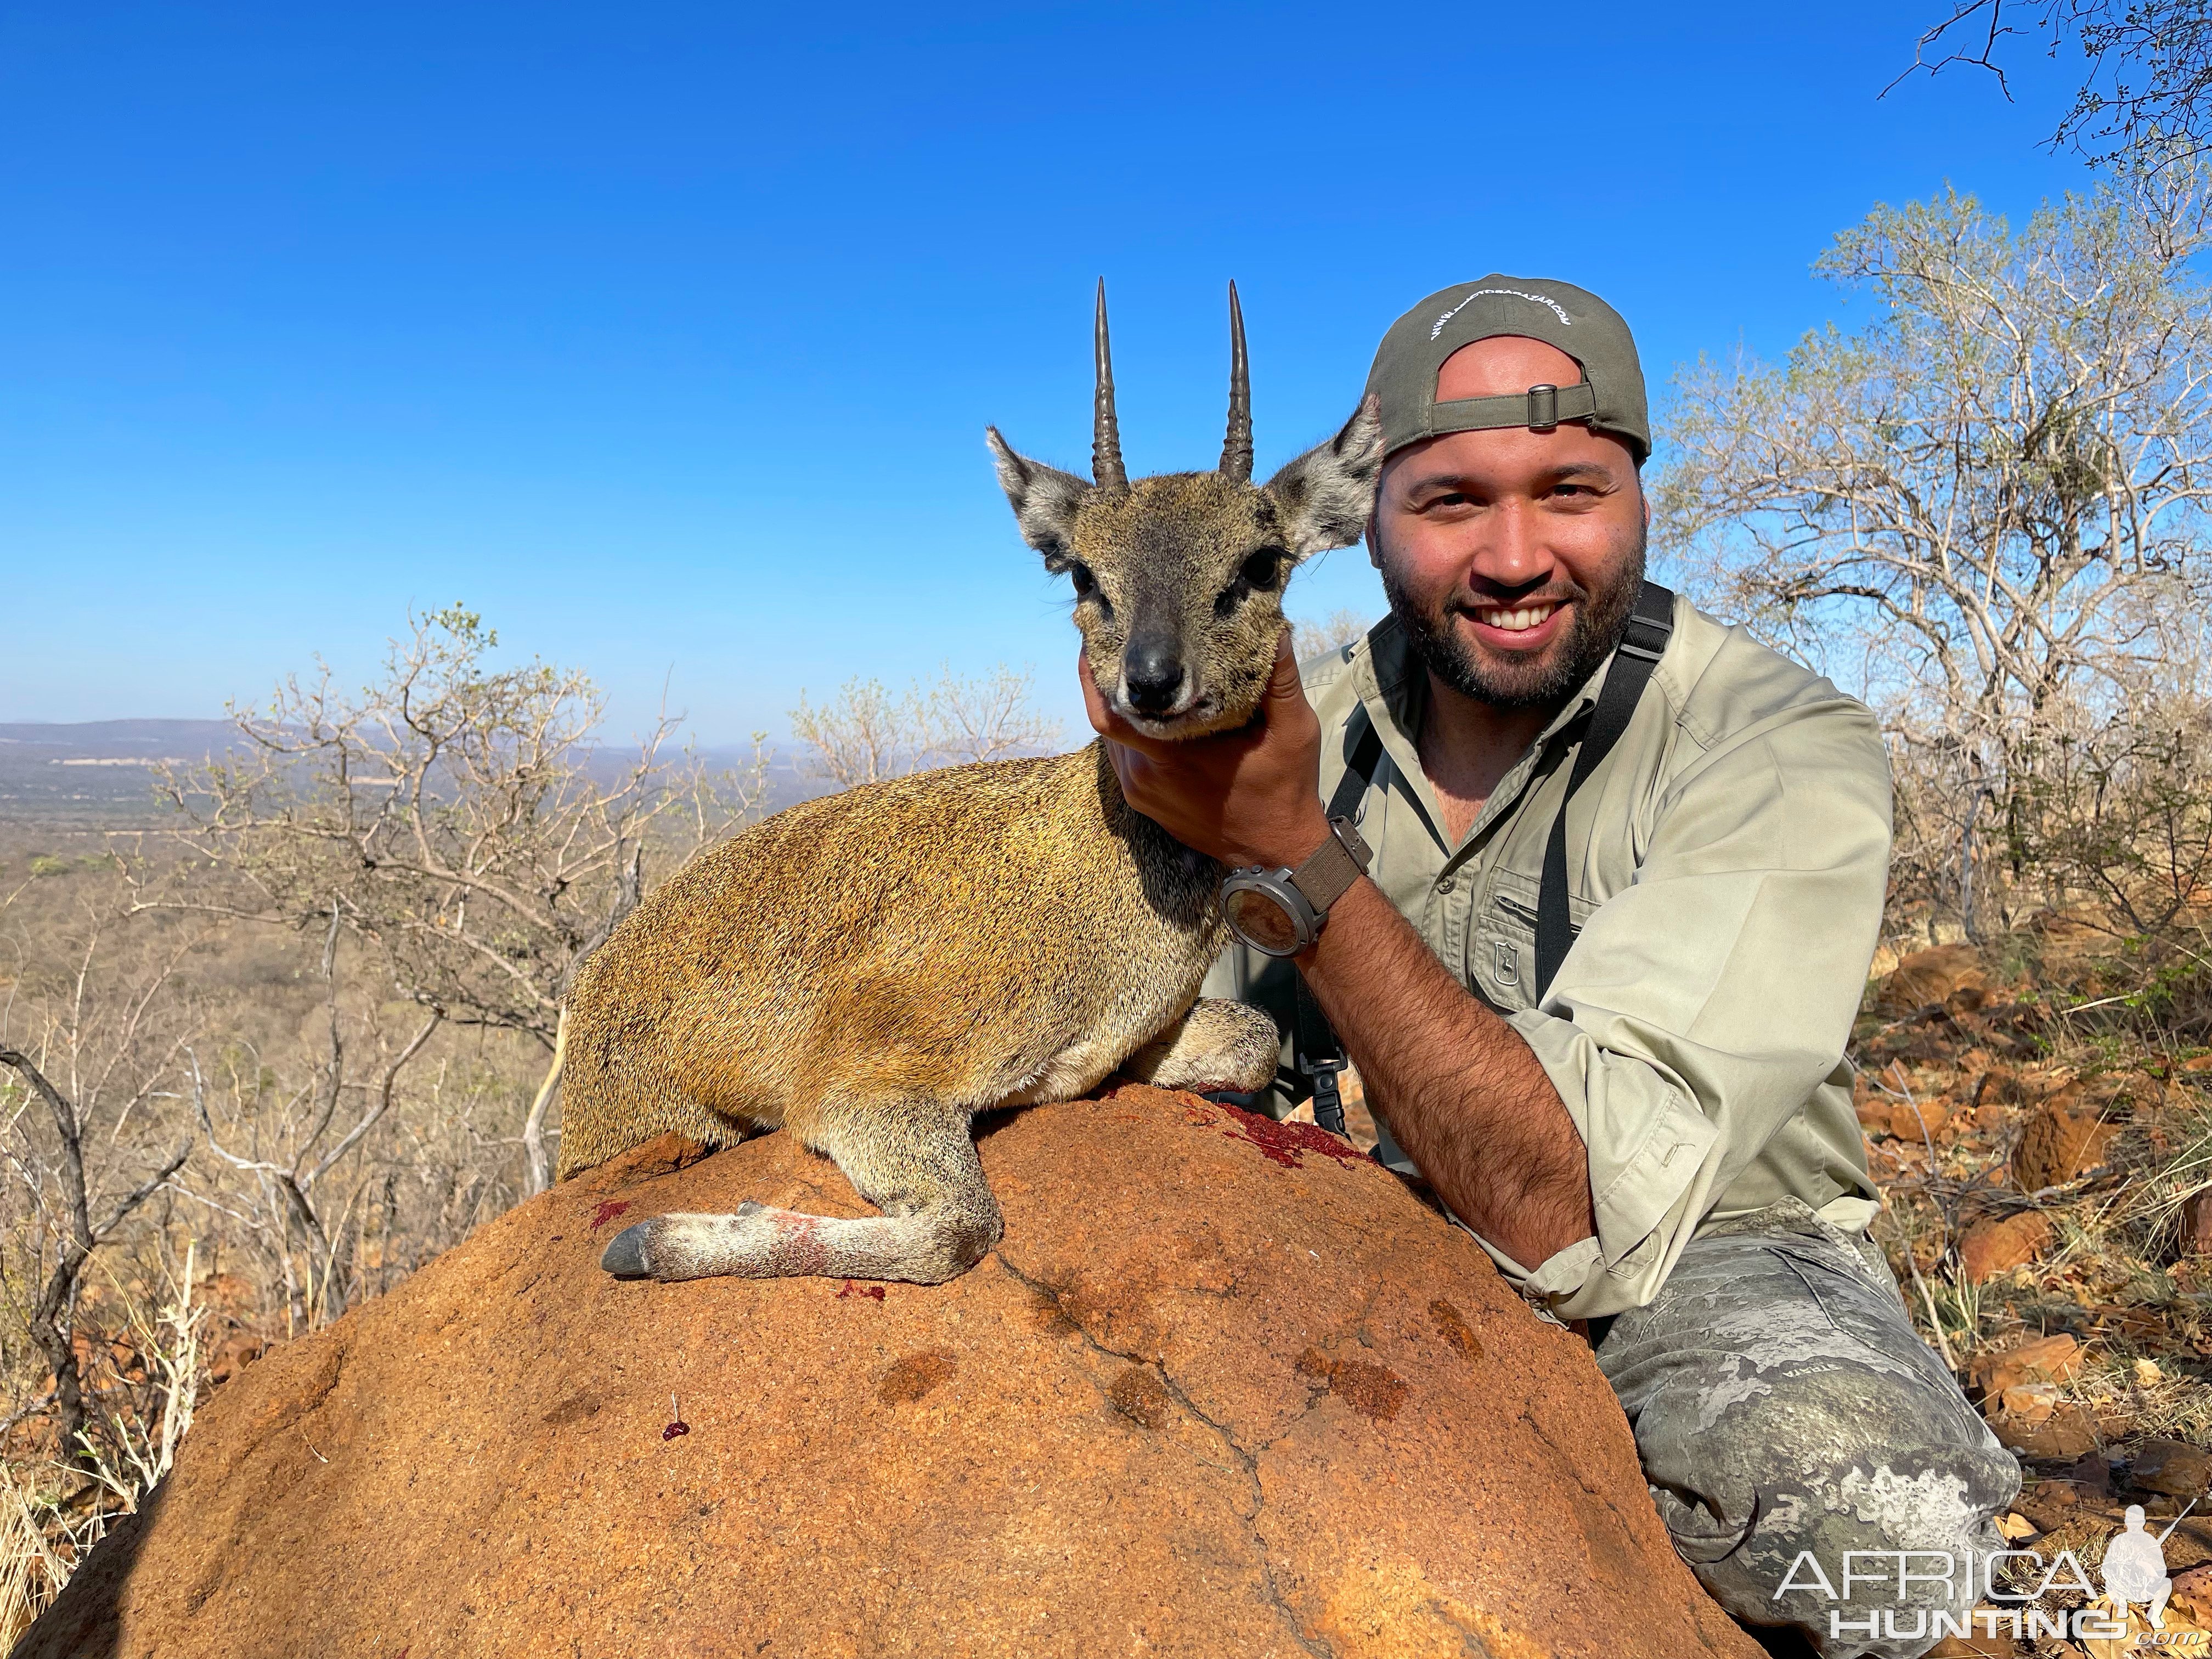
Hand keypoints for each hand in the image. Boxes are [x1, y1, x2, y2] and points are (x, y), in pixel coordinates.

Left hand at [1080, 630, 1332, 869]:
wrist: (1279, 853)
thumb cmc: (1285, 789)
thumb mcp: (1293, 730)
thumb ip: (1280, 678)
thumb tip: (1275, 628)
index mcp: (1171, 755)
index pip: (1108, 712)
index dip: (1093, 674)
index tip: (1097, 635)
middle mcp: (1145, 776)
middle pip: (1106, 720)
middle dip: (1107, 681)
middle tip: (1116, 640)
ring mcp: (1141, 793)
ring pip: (1113, 740)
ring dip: (1119, 707)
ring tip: (1130, 670)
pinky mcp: (1145, 803)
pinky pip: (1123, 759)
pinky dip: (1129, 733)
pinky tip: (1145, 711)